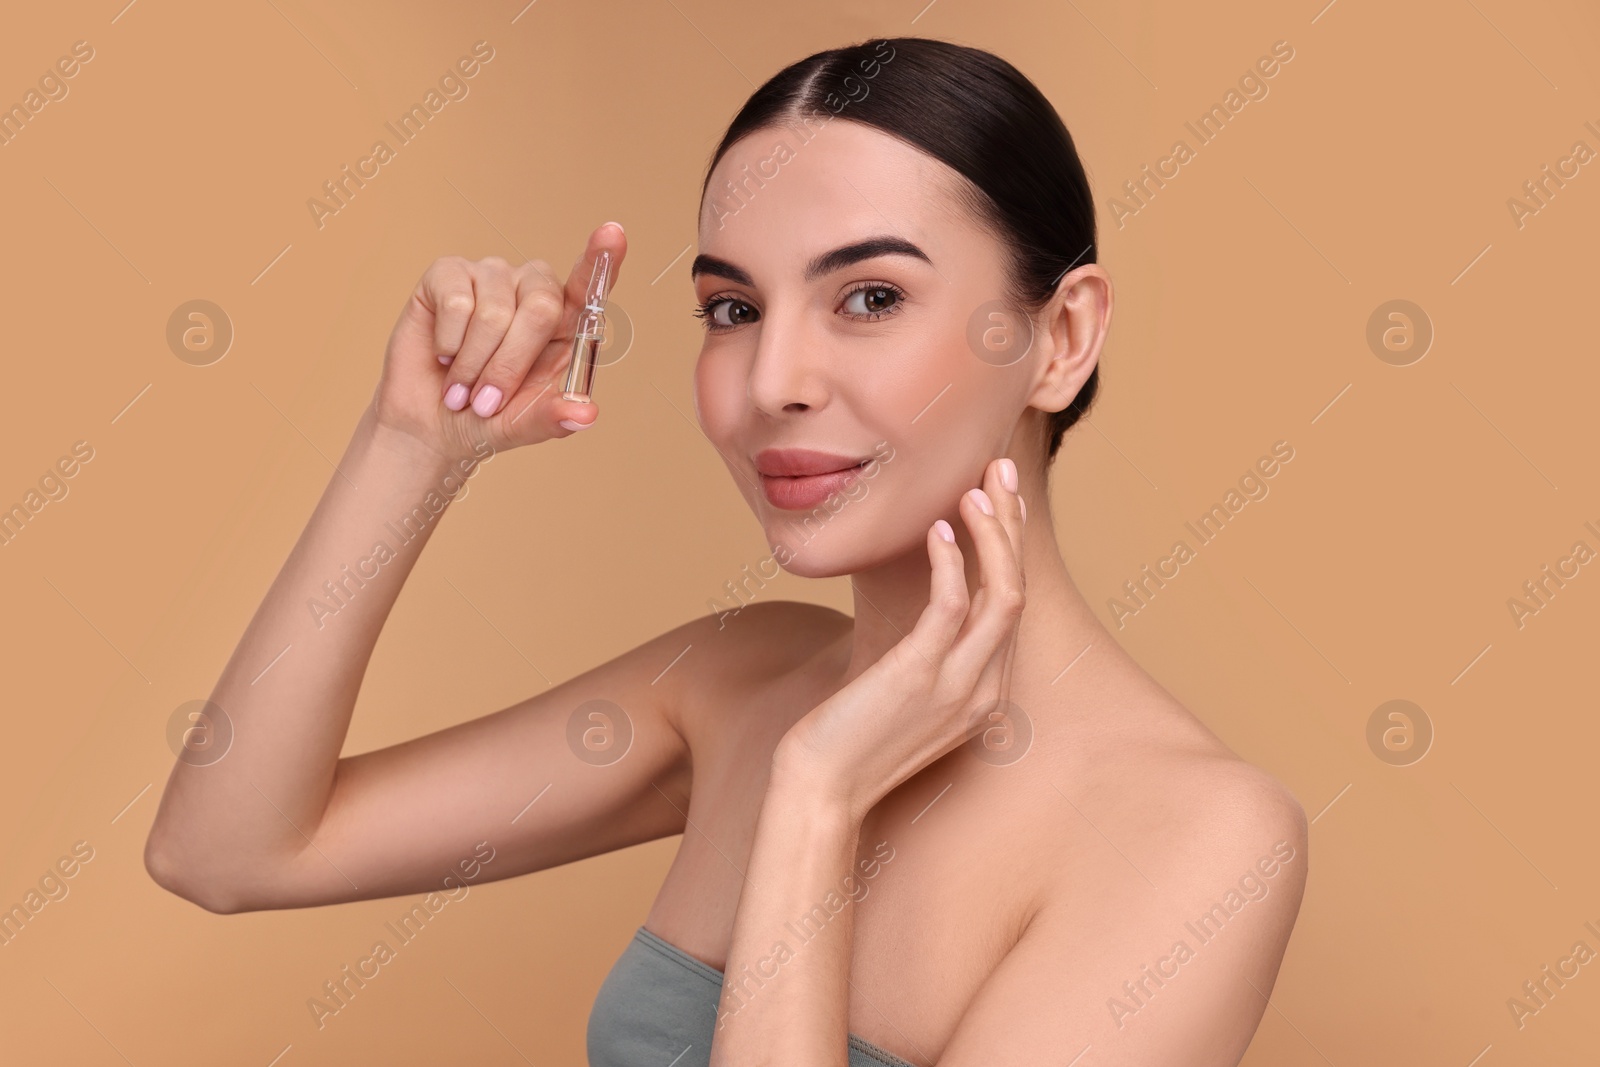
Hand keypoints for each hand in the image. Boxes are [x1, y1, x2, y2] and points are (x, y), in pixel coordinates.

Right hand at [369, 222, 626, 461]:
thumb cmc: (488, 418)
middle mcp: (533, 290)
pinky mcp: (448, 273)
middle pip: (541, 307)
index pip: (591, 285)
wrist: (431, 424)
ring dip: (474, 363)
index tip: (613, 233)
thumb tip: (586, 413)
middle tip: (487, 400)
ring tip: (462, 385)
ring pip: (494, 311)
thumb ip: (555, 418)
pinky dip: (449, 342)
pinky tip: (444, 353)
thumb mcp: (526, 425)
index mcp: (565, 323)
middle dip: (510, 364)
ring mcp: (492, 277)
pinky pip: (456, 301)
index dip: (603, 258)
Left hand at [776, 456, 1027, 821]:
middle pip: (1019, 591)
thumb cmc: (849, 740)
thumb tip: (926, 612)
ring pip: (1003, 595)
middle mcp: (984, 689)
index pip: (1012, 605)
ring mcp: (958, 686)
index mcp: (985, 691)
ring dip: (994, 535)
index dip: (1009, 546)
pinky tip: (937, 529)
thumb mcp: (902, 694)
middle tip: (1000, 470)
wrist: (820, 791)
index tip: (998, 499)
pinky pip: (951, 606)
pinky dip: (950, 561)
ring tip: (975, 488)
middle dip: (1012, 526)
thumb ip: (927, 656)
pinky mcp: (919, 676)